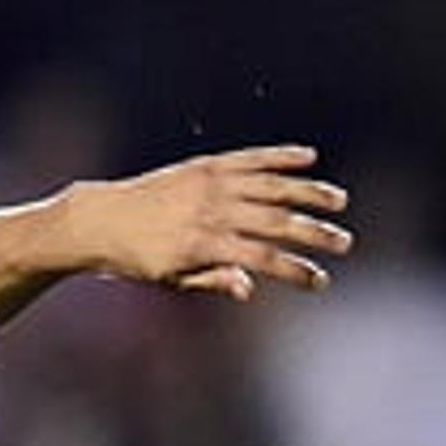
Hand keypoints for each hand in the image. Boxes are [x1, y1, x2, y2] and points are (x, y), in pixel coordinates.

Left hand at [62, 146, 350, 301]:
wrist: (100, 219)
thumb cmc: (137, 260)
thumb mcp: (171, 280)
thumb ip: (212, 280)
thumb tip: (249, 289)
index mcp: (204, 246)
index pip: (262, 260)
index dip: (295, 271)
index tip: (321, 282)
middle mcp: (211, 211)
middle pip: (275, 221)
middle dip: (314, 233)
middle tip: (345, 243)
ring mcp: (210, 183)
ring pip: (270, 185)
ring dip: (309, 192)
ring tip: (339, 202)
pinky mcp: (205, 165)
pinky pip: (250, 158)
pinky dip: (281, 157)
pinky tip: (309, 158)